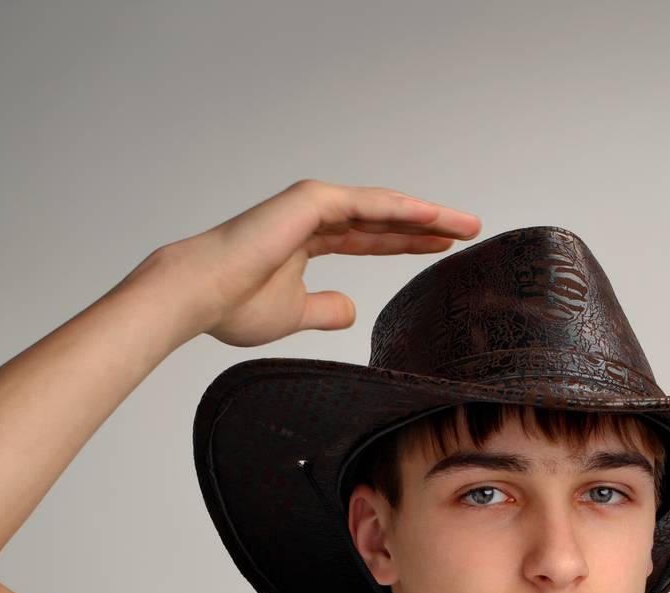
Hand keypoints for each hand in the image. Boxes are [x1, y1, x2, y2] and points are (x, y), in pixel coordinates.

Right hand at [155, 178, 481, 347]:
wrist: (201, 295)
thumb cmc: (234, 305)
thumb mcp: (294, 313)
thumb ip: (325, 309)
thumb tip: (351, 311)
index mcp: (309, 239)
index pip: (370, 238)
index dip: (405, 243)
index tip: (441, 250)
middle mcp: (314, 216)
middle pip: (384, 219)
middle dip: (426, 226)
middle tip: (468, 231)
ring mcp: (313, 204)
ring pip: (382, 207)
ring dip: (424, 215)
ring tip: (464, 224)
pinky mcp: (311, 201)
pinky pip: (367, 205)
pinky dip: (400, 210)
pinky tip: (432, 217)